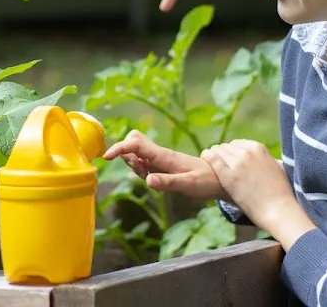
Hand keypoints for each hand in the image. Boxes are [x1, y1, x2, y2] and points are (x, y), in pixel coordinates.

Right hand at [105, 130, 226, 200]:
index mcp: (164, 155)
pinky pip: (143, 162)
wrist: (219, 178)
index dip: (119, 147)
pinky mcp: (161, 165)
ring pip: (136, 153)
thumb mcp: (188, 185)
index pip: (135, 144)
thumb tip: (147, 180)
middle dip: (125, 154)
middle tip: (139, 172)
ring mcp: (159, 159)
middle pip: (132, 142)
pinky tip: (154, 180)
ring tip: (152, 178)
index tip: (107, 157)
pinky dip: (141, 170)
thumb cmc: (206, 181)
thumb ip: (167, 182)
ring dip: (134, 164)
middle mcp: (159, 154)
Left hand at [202, 140, 313, 248]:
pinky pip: (211, 158)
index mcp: (258, 147)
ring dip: (215, 156)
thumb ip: (266, 159)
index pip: (238, 143)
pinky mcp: (227, 174)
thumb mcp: (277, 167)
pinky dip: (207, 157)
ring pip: (218, 150)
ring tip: (214, 166)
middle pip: (227, 147)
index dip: (233, 153)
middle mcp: (246, 151)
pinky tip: (205, 160)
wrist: (278, 209)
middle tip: (223, 166)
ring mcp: (236, 162)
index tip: (232, 161)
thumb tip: (263, 159)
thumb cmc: (280, 193)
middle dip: (224, 155)